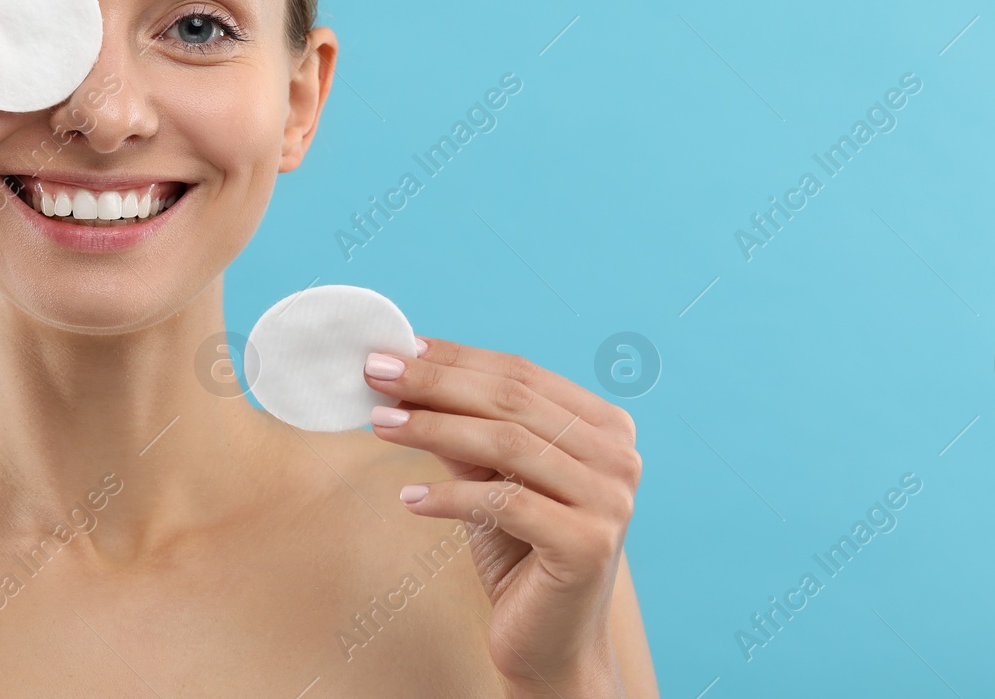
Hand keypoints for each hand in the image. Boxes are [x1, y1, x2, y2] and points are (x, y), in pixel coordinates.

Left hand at [364, 336, 640, 696]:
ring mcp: (610, 500)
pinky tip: (409, 496)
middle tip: (376, 374)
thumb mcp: (490, 478)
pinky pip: (504, 504)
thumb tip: (405, 376)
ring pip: (508, 444)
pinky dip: (450, 496)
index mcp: (606, 427)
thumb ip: (463, 429)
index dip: (456, 359)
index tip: (396, 349)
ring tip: (380, 425)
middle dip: (436, 384)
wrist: (550, 646)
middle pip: (513, 402)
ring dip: (434, 428)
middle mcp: (619, 457)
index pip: (522, 374)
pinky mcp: (586, 544)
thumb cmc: (520, 556)